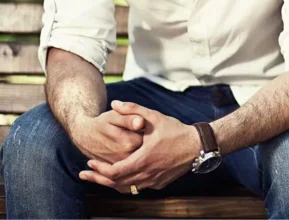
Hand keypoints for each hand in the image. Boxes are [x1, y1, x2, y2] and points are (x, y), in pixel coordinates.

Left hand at [78, 101, 199, 193]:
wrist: (198, 145)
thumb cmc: (176, 131)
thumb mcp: (154, 117)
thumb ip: (133, 109)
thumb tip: (115, 103)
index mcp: (142, 160)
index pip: (113, 172)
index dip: (99, 169)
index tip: (90, 162)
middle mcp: (146, 175)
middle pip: (115, 184)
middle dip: (98, 178)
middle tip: (85, 174)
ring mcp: (153, 181)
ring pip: (126, 188)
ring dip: (111, 183)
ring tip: (99, 177)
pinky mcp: (159, 184)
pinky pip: (138, 188)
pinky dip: (126, 184)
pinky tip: (121, 178)